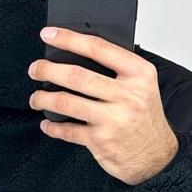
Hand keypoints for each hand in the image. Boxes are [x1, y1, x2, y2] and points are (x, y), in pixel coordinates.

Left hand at [28, 26, 179, 185]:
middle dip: (48, 70)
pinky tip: (47, 123)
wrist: (156, 156)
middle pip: (77, 75)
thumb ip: (119, 69)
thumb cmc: (144, 118)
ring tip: (35, 98)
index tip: (49, 34)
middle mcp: (127, 95)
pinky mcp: (100, 140)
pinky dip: (52, 126)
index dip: (69, 38)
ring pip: (67, 102)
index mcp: (139, 74)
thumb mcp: (143, 87)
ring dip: (43, 99)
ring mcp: (113, 119)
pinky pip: (68, 130)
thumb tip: (76, 53)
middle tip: (35, 69)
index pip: (99, 48)